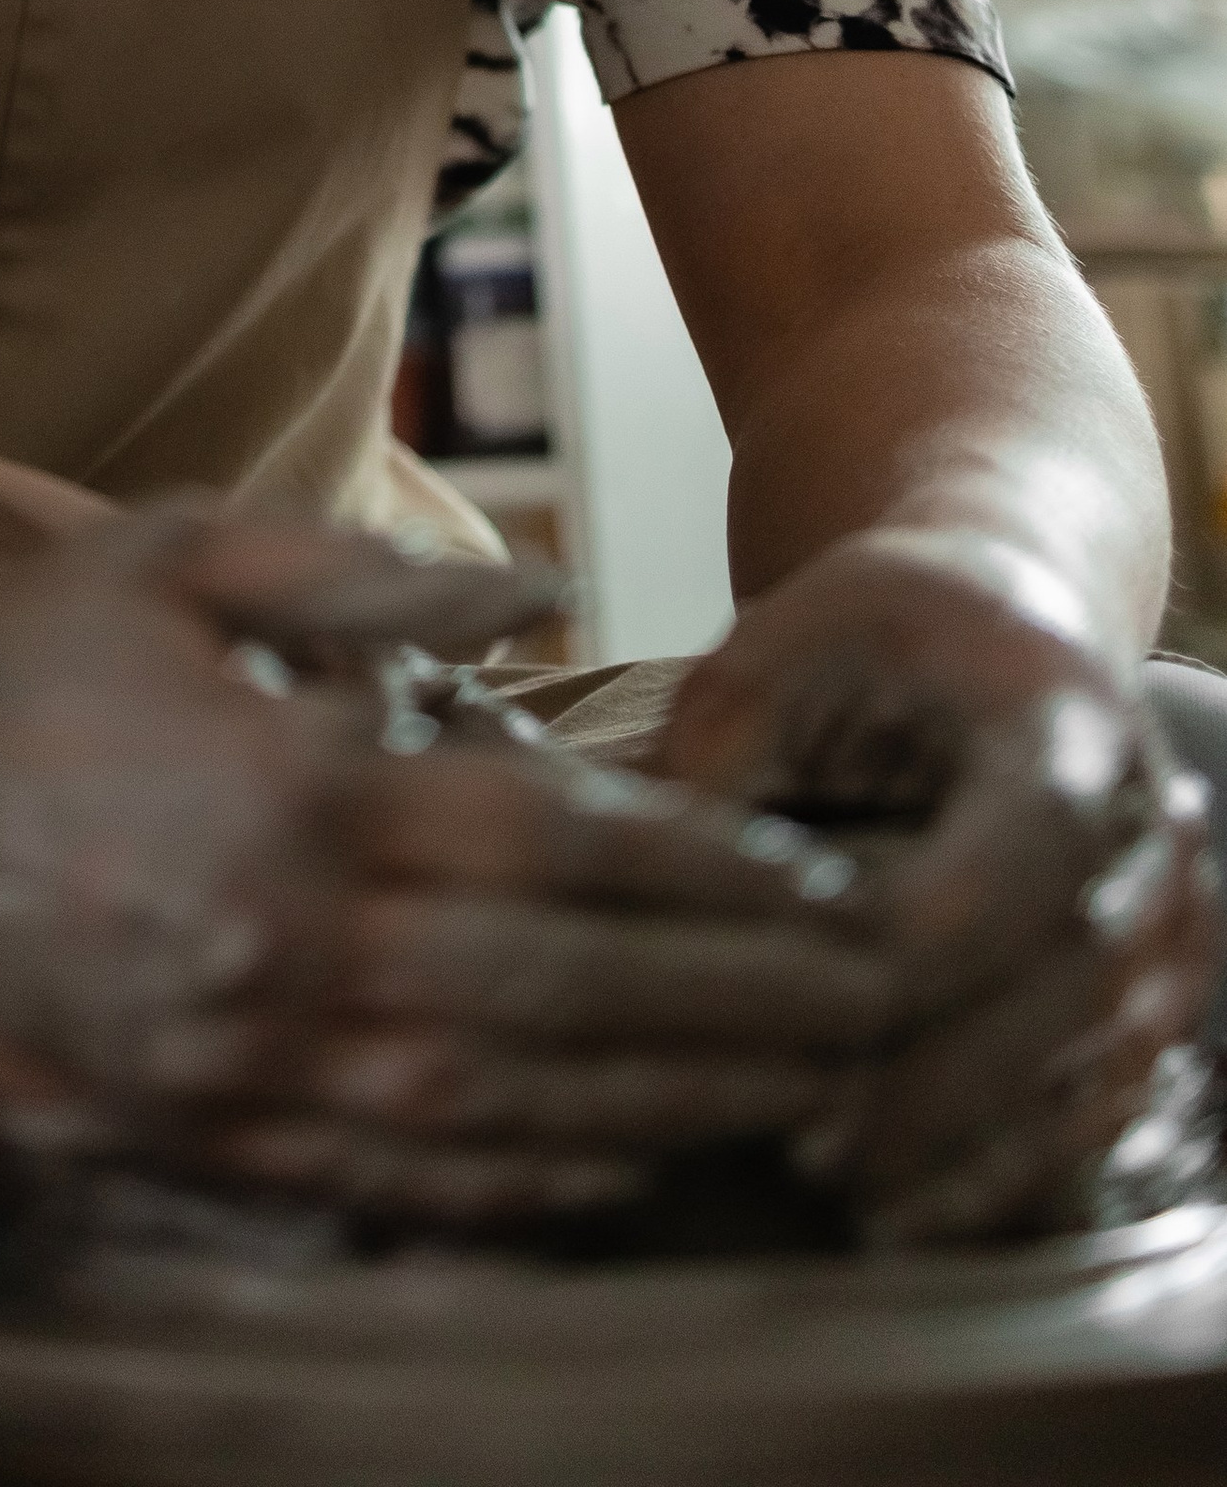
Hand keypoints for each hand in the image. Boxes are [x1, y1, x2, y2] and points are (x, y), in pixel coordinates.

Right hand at [0, 505, 899, 1223]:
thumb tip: (538, 605)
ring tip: (772, 1096)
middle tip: (850, 1009)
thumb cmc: (11, 654)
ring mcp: (239, 1067)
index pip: (557, 852)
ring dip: (656, 1109)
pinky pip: (392, 1182)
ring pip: (500, 1110)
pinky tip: (605, 1165)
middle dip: (727, 1010)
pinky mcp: (190, 1141)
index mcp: (297, 797)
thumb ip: (368, 577)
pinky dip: (522, 1182)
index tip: (801, 882)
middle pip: (564, 999)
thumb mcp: (180, 552)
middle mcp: (287, 952)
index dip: (699, 877)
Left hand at [660, 531, 1220, 1240]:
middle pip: (1066, 986)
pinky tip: (913, 1211)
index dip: (894, 955)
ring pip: (1102, 1062)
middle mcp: (1146, 823)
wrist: (1008, 616)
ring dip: (976, 1142)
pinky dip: (1018, 1165)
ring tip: (844, 1187)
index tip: (778, 1008)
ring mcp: (1174, 910)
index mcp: (1060, 721)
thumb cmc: (876, 629)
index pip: (1004, 871)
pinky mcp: (1161, 980)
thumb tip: (654, 901)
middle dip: (933, 1081)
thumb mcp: (777, 643)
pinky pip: (1115, 1099)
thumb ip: (723, 754)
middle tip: (806, 1145)